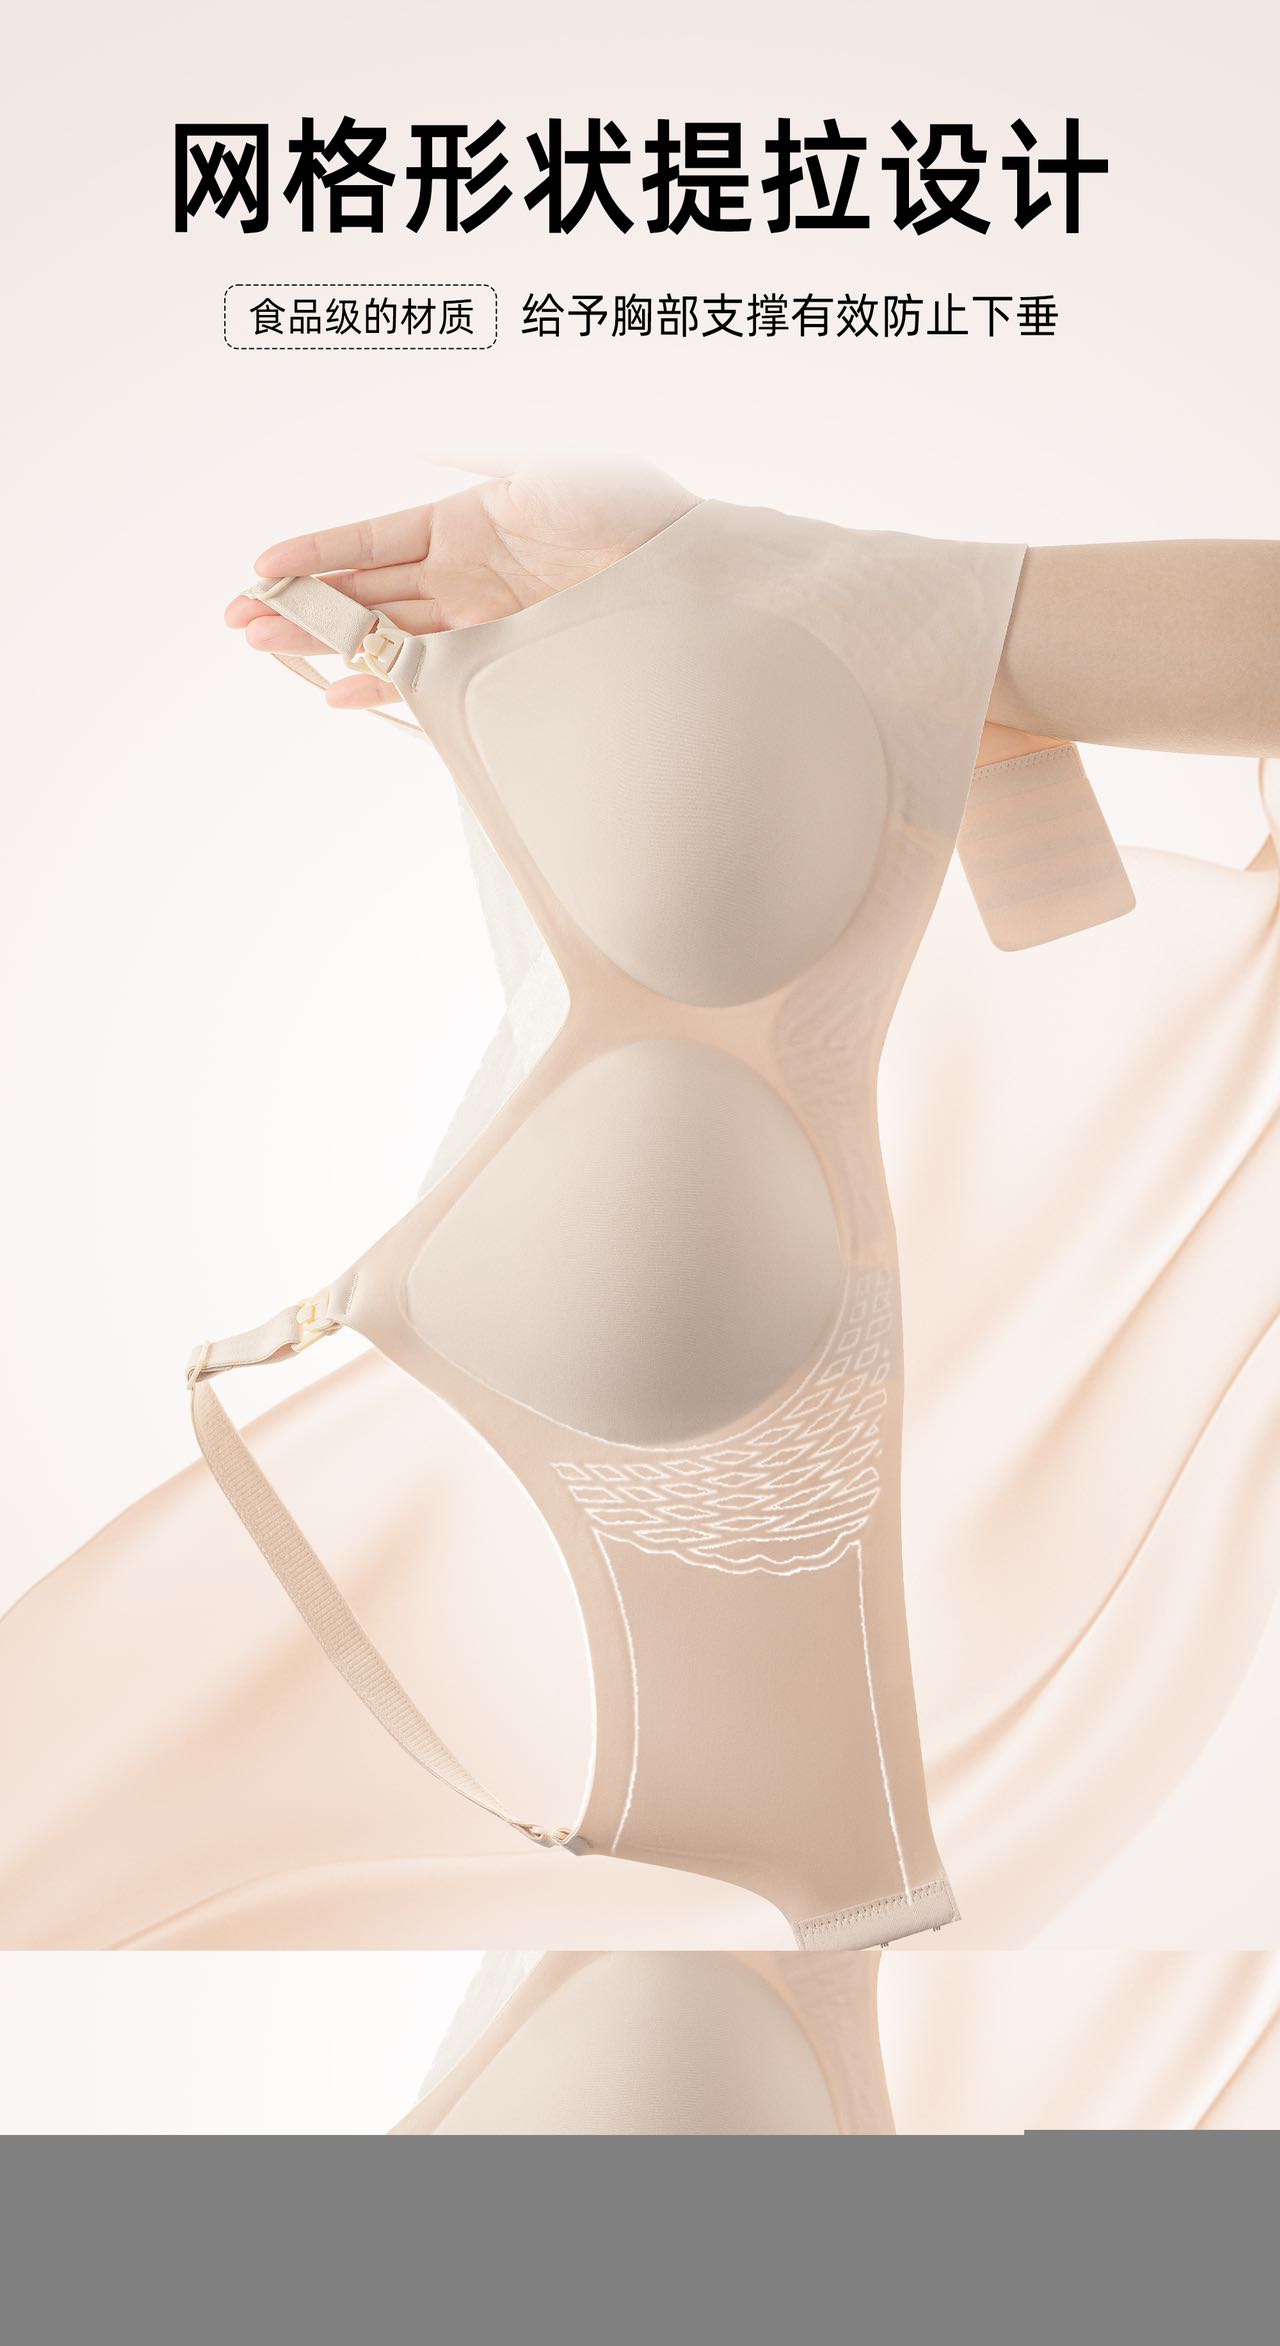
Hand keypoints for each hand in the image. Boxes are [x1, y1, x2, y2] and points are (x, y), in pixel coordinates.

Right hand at [225, 457, 699, 708]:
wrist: (692, 575)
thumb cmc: (638, 509)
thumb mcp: (562, 466)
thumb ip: (495, 461)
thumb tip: (440, 453)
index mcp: (468, 520)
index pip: (374, 539)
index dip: (318, 552)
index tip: (264, 564)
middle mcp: (467, 573)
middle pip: (366, 591)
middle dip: (301, 604)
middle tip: (243, 621)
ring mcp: (483, 620)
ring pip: (387, 634)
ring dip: (327, 644)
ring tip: (271, 653)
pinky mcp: (507, 659)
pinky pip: (435, 674)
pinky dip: (391, 683)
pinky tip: (348, 692)